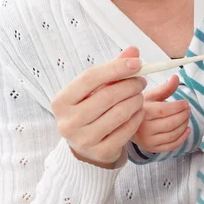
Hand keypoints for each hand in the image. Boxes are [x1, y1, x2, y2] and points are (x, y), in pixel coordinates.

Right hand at [51, 47, 146, 168]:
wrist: (85, 146)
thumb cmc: (89, 110)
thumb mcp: (94, 89)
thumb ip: (112, 69)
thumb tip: (133, 51)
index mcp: (61, 101)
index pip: (90, 78)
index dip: (115, 68)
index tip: (137, 62)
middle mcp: (68, 122)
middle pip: (106, 96)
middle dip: (130, 85)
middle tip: (141, 80)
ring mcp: (84, 139)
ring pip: (119, 113)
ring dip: (136, 100)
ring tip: (139, 96)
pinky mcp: (101, 152)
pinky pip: (126, 130)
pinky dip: (137, 118)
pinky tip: (138, 111)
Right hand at [132, 75, 190, 152]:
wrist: (127, 125)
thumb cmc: (141, 109)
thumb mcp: (151, 96)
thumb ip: (165, 88)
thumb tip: (176, 77)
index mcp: (143, 113)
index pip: (164, 111)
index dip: (178, 107)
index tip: (185, 103)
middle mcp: (144, 129)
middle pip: (170, 124)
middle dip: (183, 115)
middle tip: (188, 109)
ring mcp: (148, 141)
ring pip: (172, 135)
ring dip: (184, 125)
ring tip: (187, 117)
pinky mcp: (153, 148)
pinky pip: (171, 146)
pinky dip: (182, 138)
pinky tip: (187, 129)